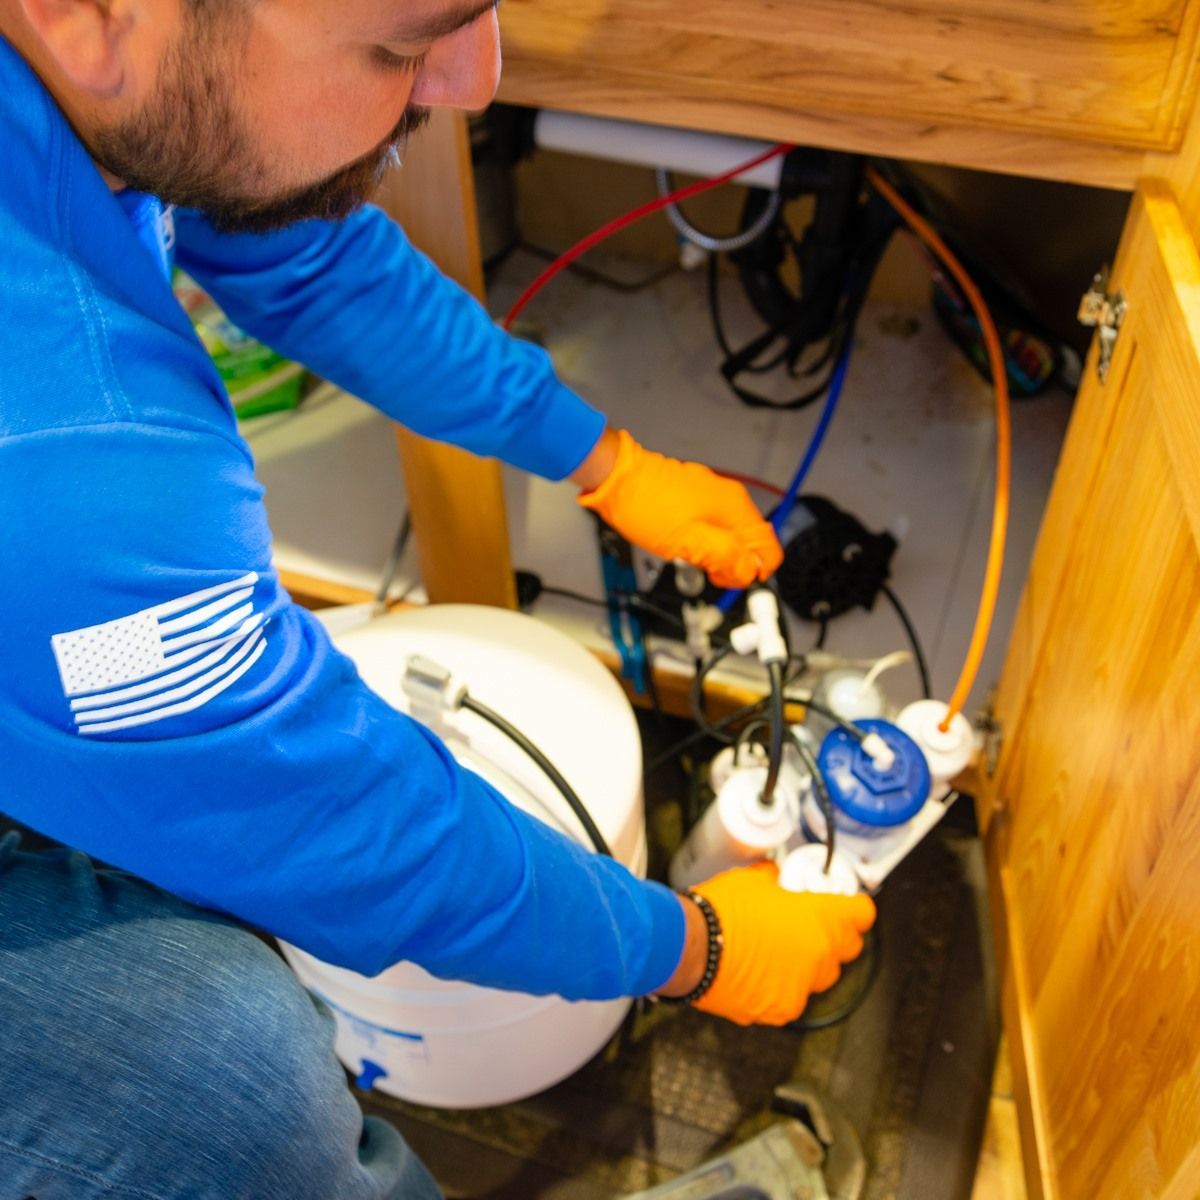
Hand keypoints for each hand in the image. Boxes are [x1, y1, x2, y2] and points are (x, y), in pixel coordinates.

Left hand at [575, 429, 782, 588]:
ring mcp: (711, 495)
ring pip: (728, 537)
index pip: (769, 549)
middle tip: (702, 568)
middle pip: (748, 545)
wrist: (614, 478)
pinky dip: (700, 540)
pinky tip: (680, 542)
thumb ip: (727, 558)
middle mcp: (729, 499)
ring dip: (713, 553)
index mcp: (735, 509)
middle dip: (730, 564)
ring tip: (686, 553)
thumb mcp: (690, 543)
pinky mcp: (694, 496)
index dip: (752, 572)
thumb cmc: (645, 506)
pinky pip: (710, 526)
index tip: (729, 579)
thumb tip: (750, 571)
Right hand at [684, 861, 875, 1025]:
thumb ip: (776, 880)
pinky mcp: (780, 1009)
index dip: (853, 907)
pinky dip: (781, 986)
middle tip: (809, 925)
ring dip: (807, 963)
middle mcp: (819, 956)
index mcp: (821, 920)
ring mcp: (802, 987)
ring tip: (778, 951)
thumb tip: (775, 878)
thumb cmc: (722, 911)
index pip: (862, 914)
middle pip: (846, 948)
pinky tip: (759, 972)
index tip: (846, 905)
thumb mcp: (753, 879)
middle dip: (832, 936)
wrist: (691, 948)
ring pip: (819, 976)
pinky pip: (792, 996)